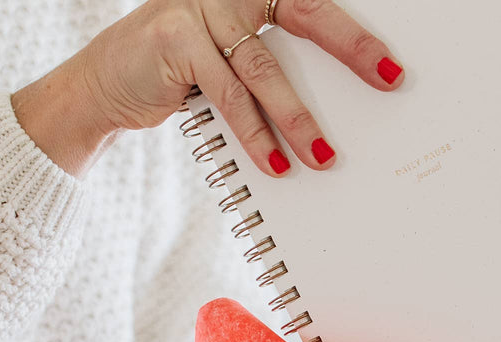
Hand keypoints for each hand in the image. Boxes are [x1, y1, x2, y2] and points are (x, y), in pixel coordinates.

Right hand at [13, 0, 403, 178]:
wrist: (106, 84)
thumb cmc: (184, 78)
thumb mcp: (234, 69)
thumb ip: (276, 74)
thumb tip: (337, 122)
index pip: (314, 4)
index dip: (354, 31)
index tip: (394, 59)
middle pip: (304, 13)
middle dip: (350, 48)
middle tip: (389, 79)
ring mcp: (199, 8)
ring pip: (264, 68)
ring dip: (298, 118)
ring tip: (324, 159)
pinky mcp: (174, 38)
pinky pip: (226, 93)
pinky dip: (253, 133)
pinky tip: (276, 165)